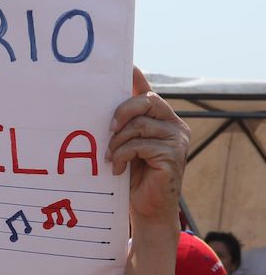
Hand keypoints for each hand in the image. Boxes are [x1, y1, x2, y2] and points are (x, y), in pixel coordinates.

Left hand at [107, 68, 190, 225]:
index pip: (148, 92)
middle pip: (147, 101)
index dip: (137, 78)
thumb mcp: (124, 148)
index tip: (126, 65)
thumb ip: (121, 128)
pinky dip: (122, 155)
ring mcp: (177, 139)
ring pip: (140, 124)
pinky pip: (140, 144)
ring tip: (110, 157)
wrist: (147, 209)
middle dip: (122, 111)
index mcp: (161, 119)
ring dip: (118, 141)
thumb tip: (98, 109)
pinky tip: (116, 167)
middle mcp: (174, 125)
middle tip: (107, 129)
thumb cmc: (132, 178)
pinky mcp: (173, 155)